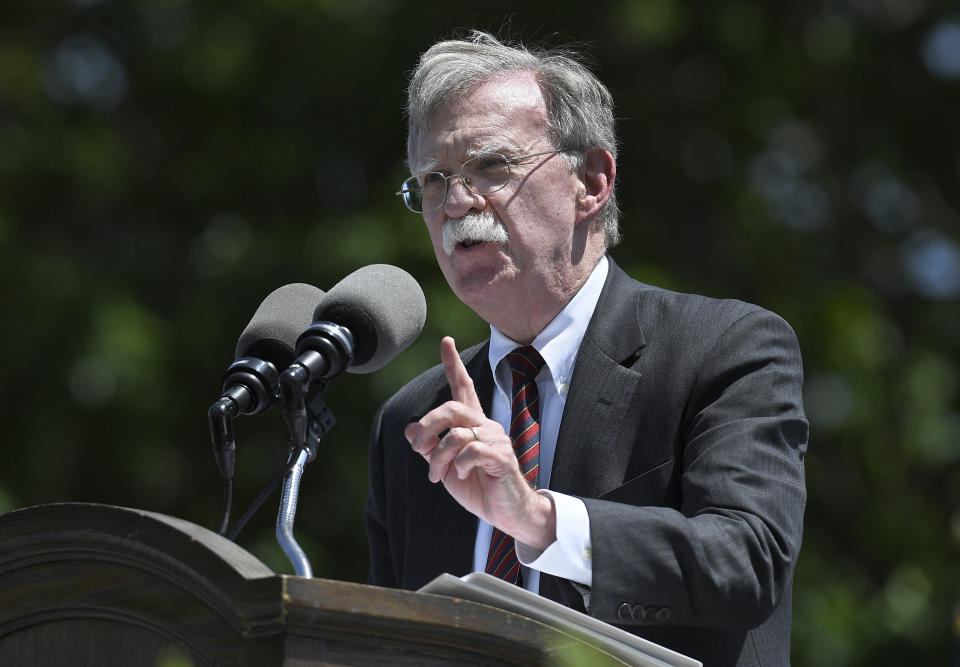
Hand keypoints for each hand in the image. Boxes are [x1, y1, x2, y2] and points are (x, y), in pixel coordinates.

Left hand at [404, 336, 555, 550]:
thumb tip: (411, 430)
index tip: (446, 341)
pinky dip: (457, 465)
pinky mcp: (501, 456)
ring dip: (439, 457)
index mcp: (473, 424)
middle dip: (428, 425)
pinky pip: (471, 451)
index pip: (464, 387)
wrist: (506, 513)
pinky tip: (461, 475)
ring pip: (456, 434)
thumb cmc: (477, 486)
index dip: (453, 364)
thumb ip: (429, 447)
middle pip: (452, 407)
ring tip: (438, 475)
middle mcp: (486, 425)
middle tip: (418, 448)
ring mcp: (495, 439)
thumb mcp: (444, 467)